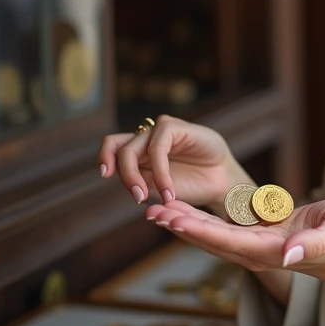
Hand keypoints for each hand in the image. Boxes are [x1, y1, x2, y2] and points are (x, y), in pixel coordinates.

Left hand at [98, 115, 244, 207]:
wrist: (219, 184)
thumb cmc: (188, 186)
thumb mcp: (155, 188)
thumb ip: (136, 180)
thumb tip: (115, 175)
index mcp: (138, 152)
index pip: (112, 147)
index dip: (105, 157)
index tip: (105, 175)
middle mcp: (146, 138)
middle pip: (120, 150)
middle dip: (125, 176)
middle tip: (139, 198)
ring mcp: (160, 131)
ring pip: (134, 149)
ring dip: (138, 176)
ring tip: (150, 197)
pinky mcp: (175, 127)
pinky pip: (157, 149)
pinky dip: (160, 173)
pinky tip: (169, 191)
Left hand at [146, 198, 324, 274]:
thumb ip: (312, 243)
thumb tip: (287, 254)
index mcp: (272, 250)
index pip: (229, 240)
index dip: (200, 229)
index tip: (175, 219)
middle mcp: (256, 252)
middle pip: (210, 240)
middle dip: (181, 226)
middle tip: (152, 211)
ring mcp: (252, 247)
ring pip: (210, 236)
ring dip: (183, 224)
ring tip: (155, 211)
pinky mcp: (252, 239)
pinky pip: (218, 231)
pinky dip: (196, 221)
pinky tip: (179, 212)